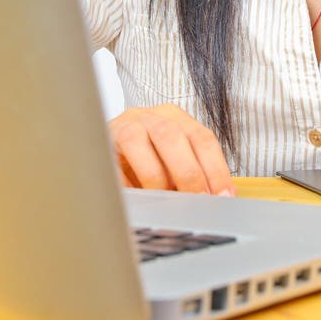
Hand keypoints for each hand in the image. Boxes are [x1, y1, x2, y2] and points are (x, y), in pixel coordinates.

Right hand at [109, 103, 235, 194]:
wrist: (97, 138)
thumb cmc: (144, 155)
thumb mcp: (171, 157)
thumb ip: (191, 170)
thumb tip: (214, 200)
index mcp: (175, 117)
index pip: (202, 137)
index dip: (215, 168)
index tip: (223, 195)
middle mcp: (150, 116)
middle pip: (173, 137)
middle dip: (189, 173)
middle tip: (198, 202)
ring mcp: (123, 126)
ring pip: (140, 143)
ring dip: (155, 178)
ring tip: (166, 203)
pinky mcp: (100, 142)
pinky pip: (111, 163)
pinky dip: (125, 185)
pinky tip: (137, 201)